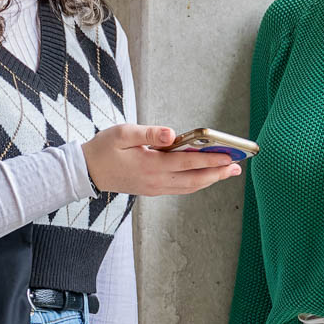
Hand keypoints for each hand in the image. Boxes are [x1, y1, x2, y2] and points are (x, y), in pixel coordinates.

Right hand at [82, 124, 241, 196]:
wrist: (86, 172)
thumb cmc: (103, 149)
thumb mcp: (122, 134)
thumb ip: (149, 133)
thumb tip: (172, 134)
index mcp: (150, 165)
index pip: (188, 163)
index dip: (210, 160)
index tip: (229, 156)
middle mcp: (156, 181)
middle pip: (194, 179)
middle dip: (217, 173)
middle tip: (237, 167)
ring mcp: (155, 188)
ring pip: (189, 187)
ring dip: (210, 180)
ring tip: (227, 172)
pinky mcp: (152, 190)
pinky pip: (180, 188)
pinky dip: (196, 182)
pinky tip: (205, 176)